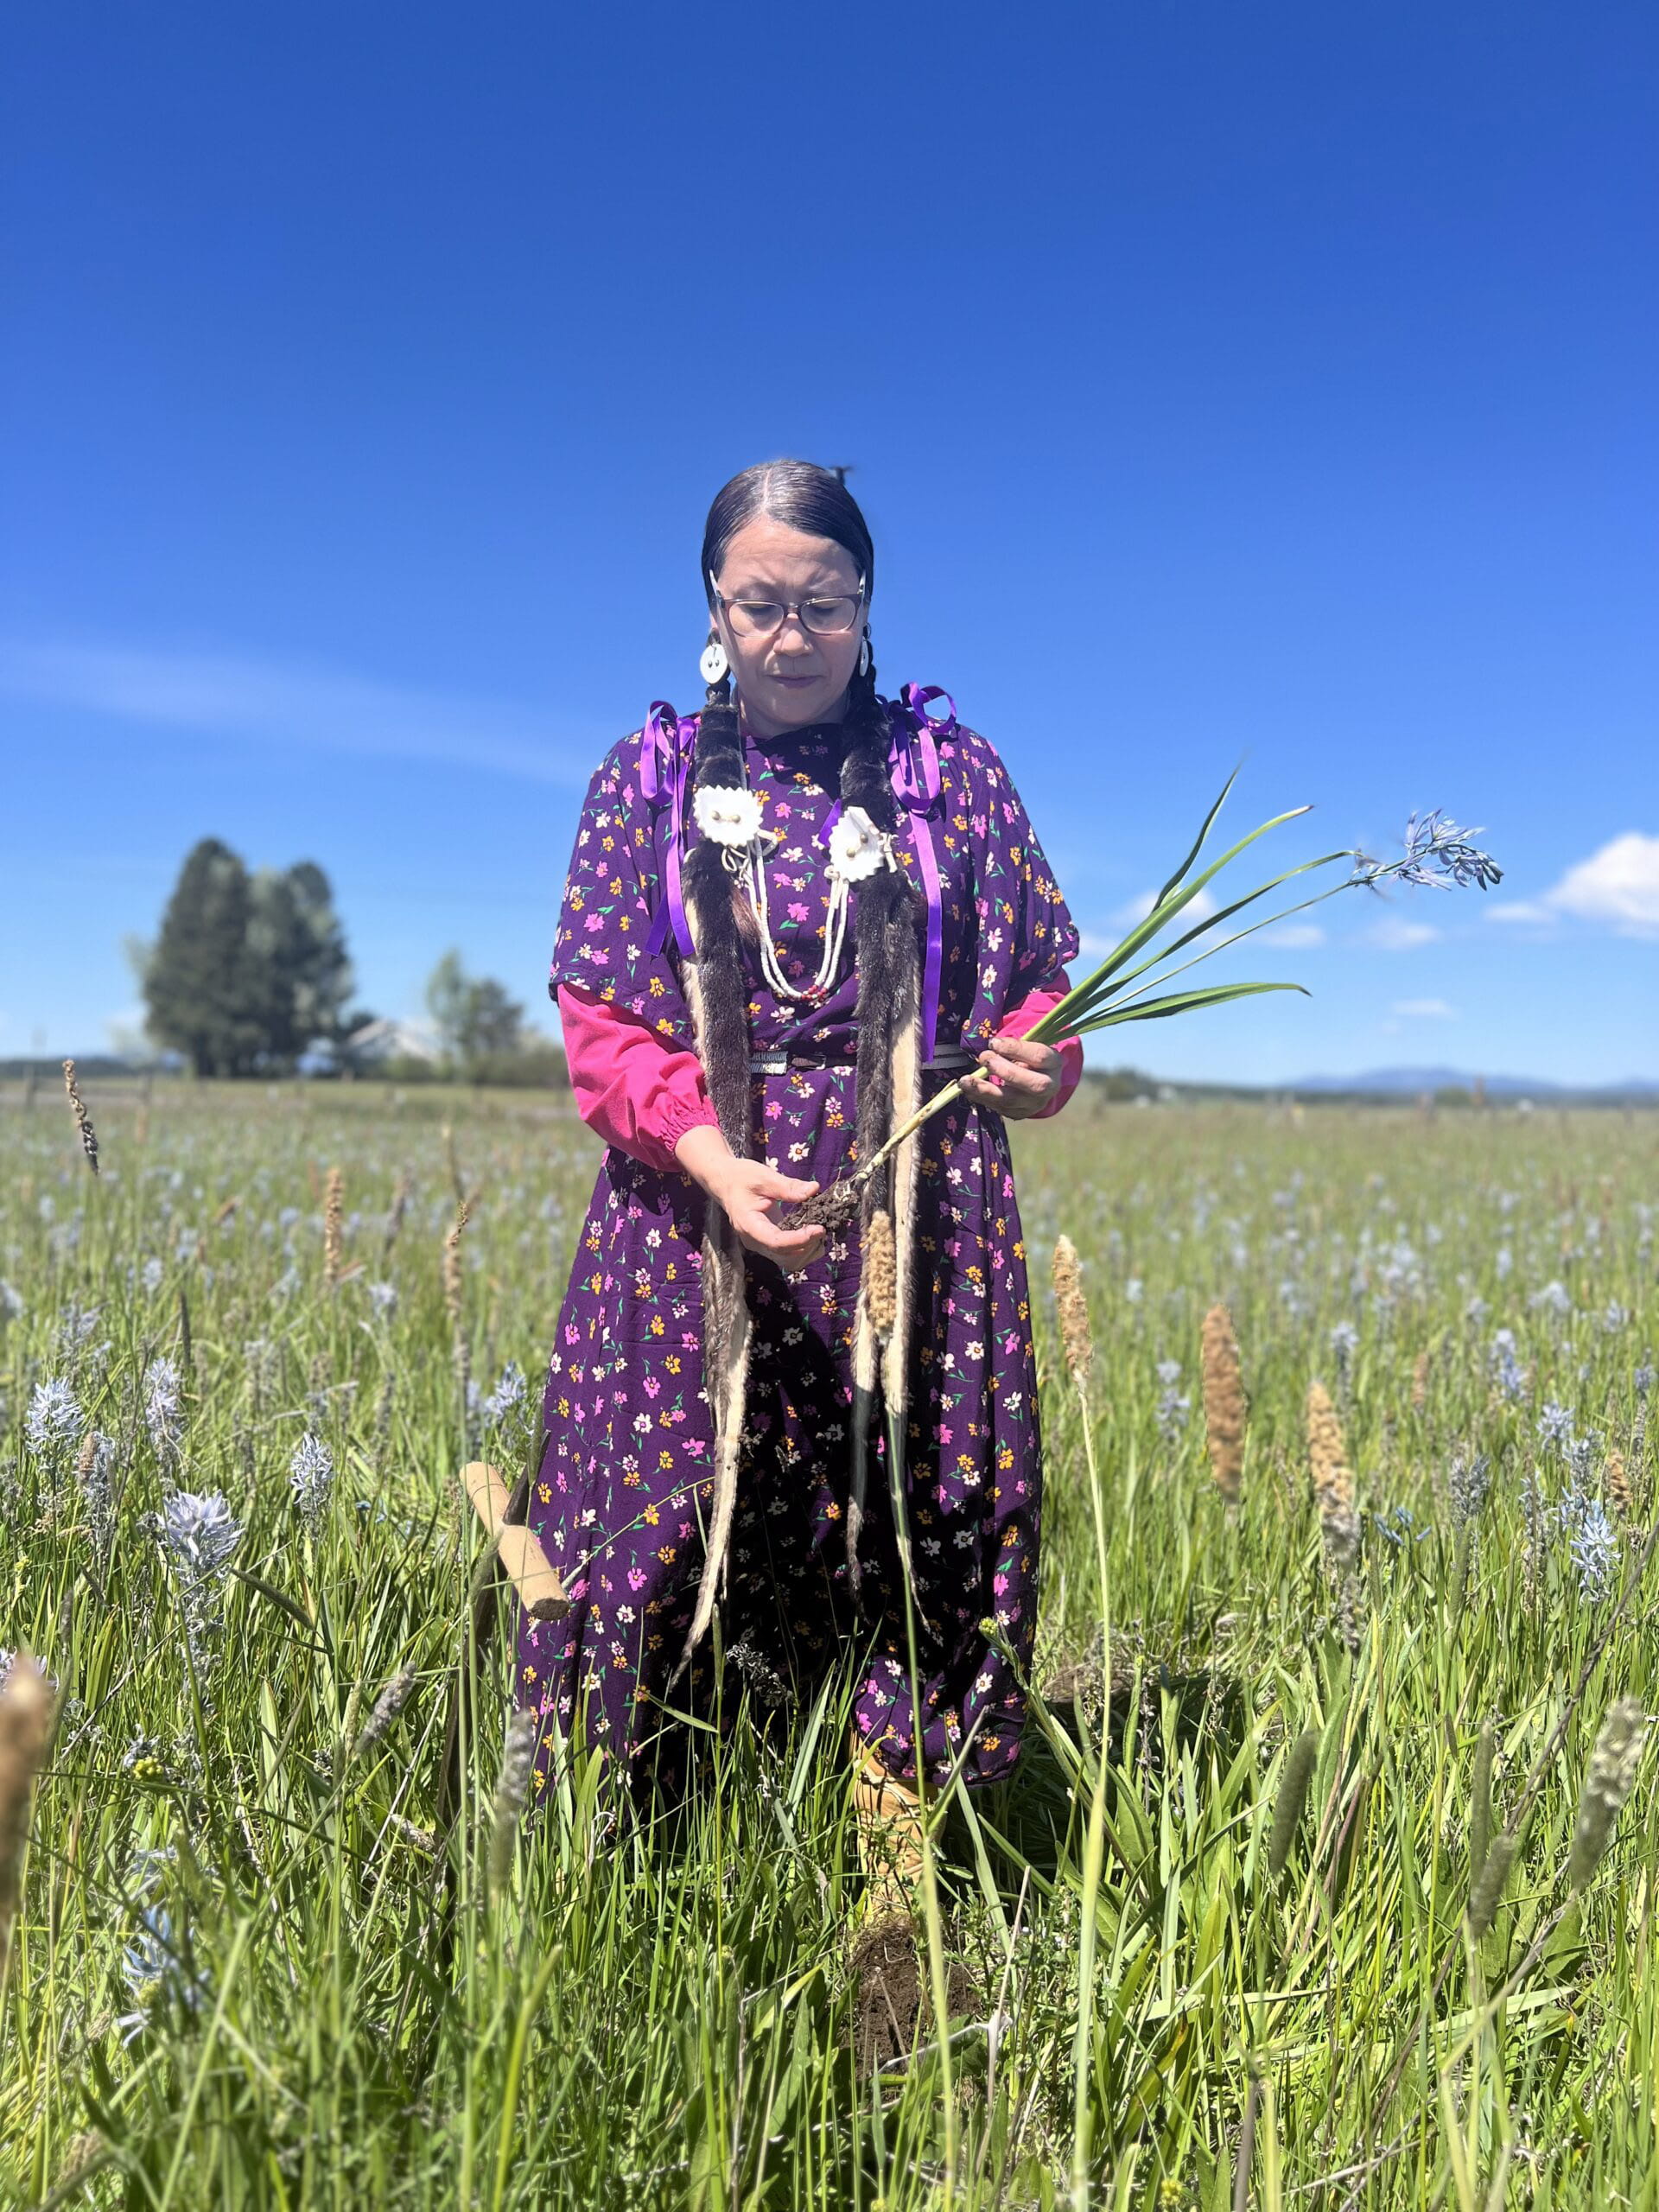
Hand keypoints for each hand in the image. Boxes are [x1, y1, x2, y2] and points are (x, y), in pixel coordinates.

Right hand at [674, 1127, 825, 1270]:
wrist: (726, 1182)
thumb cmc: (742, 1177)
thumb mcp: (764, 1177)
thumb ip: (788, 1186)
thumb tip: (814, 1189)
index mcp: (749, 1224)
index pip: (775, 1242)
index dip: (799, 1239)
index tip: (819, 1229)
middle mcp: (754, 1241)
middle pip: (784, 1257)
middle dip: (807, 1246)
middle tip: (822, 1227)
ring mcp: (760, 1244)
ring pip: (789, 1261)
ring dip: (808, 1251)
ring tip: (819, 1231)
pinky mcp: (768, 1243)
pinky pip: (788, 1255)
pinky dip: (804, 1249)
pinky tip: (812, 1233)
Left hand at [958, 1032, 1062, 1119]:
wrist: (1036, 1078)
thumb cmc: (1028, 1056)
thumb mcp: (1027, 1045)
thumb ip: (1013, 1046)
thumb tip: (991, 1046)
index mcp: (1054, 1063)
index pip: (1039, 1056)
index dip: (1015, 1049)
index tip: (993, 1043)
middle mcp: (1049, 1086)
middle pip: (1032, 1084)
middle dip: (1006, 1072)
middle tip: (984, 1059)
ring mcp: (1035, 1104)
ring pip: (1012, 1100)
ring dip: (985, 1090)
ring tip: (965, 1081)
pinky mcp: (1020, 1113)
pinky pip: (1000, 1108)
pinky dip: (982, 1099)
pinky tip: (969, 1090)